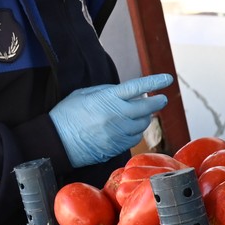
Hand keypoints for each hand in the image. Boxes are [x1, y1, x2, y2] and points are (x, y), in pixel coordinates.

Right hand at [48, 74, 172, 167]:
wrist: (56, 141)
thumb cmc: (67, 114)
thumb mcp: (84, 94)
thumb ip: (108, 91)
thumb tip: (128, 92)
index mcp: (108, 98)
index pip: (137, 87)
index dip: (155, 82)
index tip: (167, 79)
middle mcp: (117, 115)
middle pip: (147, 107)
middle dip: (158, 102)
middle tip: (162, 99)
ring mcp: (118, 132)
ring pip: (143, 123)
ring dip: (145, 117)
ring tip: (141, 113)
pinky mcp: (117, 146)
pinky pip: (135, 138)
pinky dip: (136, 131)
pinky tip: (130, 128)